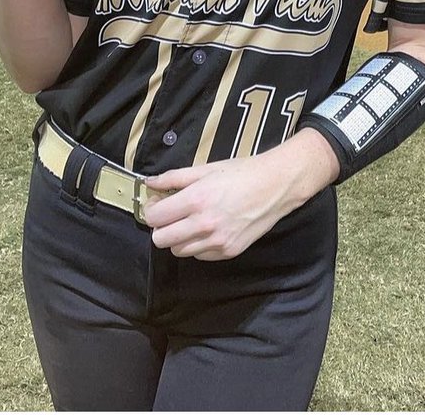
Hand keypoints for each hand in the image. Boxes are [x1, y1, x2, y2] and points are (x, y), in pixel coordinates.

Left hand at [142, 154, 296, 260]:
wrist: (275, 186)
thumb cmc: (241, 173)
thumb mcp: (206, 169)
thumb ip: (174, 178)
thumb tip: (150, 183)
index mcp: (196, 199)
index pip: (154, 218)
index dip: (151, 210)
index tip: (157, 203)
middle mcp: (204, 224)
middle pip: (161, 240)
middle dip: (161, 227)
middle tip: (171, 214)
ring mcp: (217, 242)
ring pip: (178, 251)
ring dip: (178, 237)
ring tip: (190, 221)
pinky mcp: (228, 252)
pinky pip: (199, 255)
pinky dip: (197, 244)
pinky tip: (207, 229)